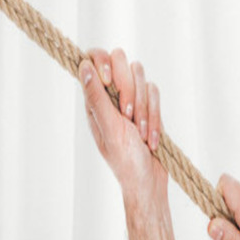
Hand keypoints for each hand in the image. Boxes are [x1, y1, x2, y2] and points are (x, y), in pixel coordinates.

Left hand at [78, 49, 166, 209]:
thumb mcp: (109, 128)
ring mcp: (131, 97)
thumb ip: (96, 96)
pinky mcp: (148, 104)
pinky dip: (155, 116)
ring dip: (144, 107)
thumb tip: (83, 66)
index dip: (104, 62)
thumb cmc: (124, 159)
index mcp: (94, 98)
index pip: (94, 58)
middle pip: (121, 60)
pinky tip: (151, 138)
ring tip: (139, 132)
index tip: (108, 81)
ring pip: (141, 75)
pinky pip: (155, 91)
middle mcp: (111, 93)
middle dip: (129, 88)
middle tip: (127, 115)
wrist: (148, 181)